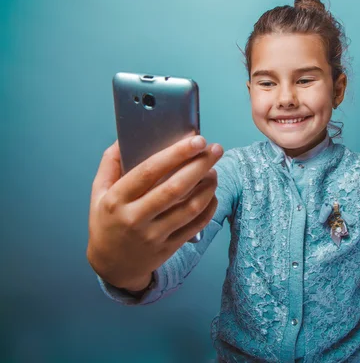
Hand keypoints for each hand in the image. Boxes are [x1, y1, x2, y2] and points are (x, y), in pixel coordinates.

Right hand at [86, 135, 222, 291]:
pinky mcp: (168, 248)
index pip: (149, 171)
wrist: (111, 266)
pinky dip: (208, 207)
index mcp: (116, 199)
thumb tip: (125, 139)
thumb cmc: (107, 222)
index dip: (176, 154)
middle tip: (216, 149)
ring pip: (189, 208)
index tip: (196, 140)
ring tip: (214, 171)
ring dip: (208, 187)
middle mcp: (135, 218)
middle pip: (175, 188)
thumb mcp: (98, 193)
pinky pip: (195, 226)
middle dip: (200, 165)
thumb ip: (110, 164)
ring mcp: (153, 236)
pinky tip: (211, 194)